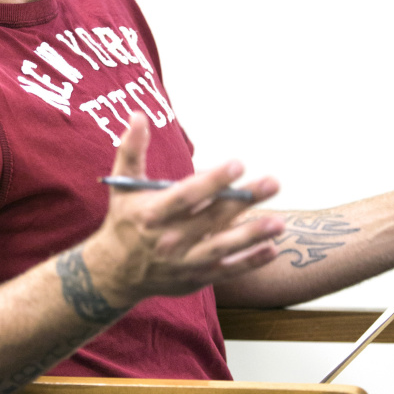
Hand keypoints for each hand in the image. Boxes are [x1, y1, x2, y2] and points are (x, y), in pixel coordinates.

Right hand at [85, 112, 283, 306]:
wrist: (115, 272)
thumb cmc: (124, 221)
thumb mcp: (122, 185)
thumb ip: (131, 150)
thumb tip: (138, 115)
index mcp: (152, 214)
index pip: (186, 196)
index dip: (212, 181)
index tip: (238, 164)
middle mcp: (168, 240)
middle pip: (211, 218)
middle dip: (242, 200)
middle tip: (272, 182)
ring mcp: (183, 261)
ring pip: (222, 247)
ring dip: (252, 235)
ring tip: (279, 223)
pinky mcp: (195, 277)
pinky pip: (226, 270)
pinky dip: (249, 262)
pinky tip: (272, 249)